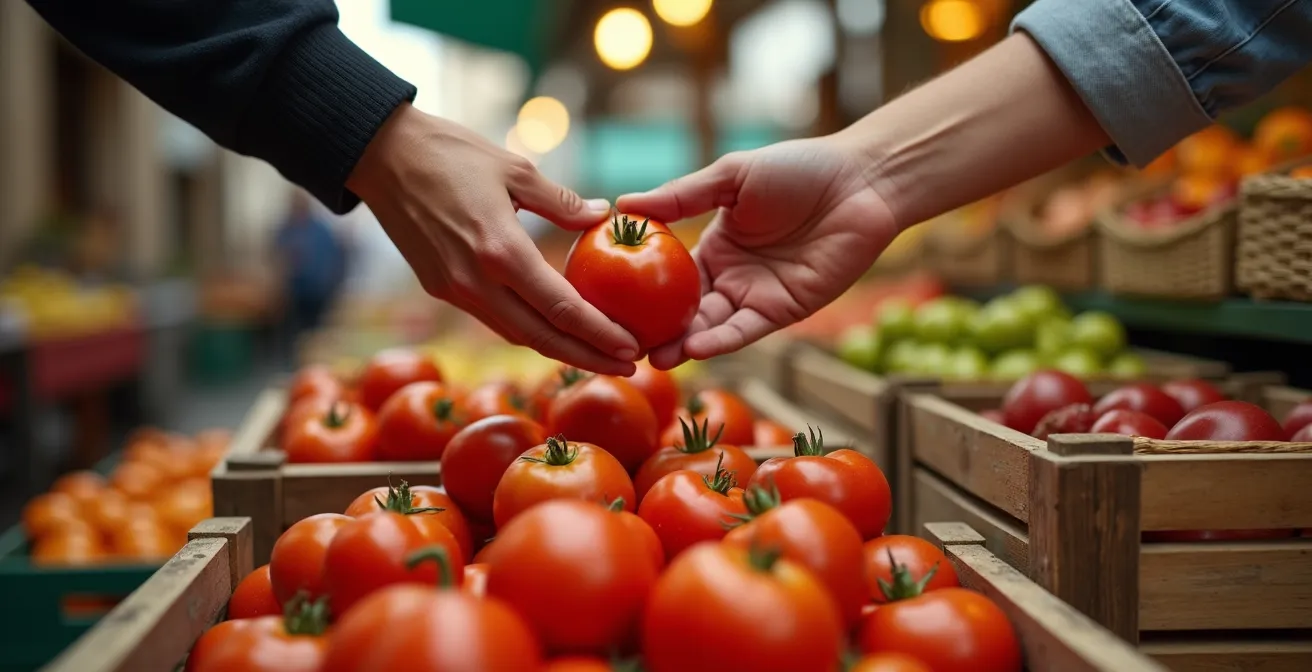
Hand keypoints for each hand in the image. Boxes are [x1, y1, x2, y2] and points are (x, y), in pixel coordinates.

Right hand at [347, 103, 638, 375]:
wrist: (380, 155)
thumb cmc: (451, 152)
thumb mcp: (515, 169)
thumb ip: (561, 202)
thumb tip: (603, 216)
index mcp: (500, 250)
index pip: (562, 308)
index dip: (600, 335)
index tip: (632, 349)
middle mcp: (476, 282)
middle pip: (542, 338)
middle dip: (588, 357)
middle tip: (630, 366)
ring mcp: (453, 290)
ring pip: (515, 335)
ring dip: (558, 349)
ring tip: (598, 353)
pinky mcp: (439, 289)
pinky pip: (493, 319)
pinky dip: (527, 330)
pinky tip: (554, 327)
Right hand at [617, 135, 898, 369]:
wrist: (861, 182)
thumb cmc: (799, 170)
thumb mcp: (732, 177)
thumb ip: (682, 196)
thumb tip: (624, 203)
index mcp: (714, 248)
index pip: (666, 278)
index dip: (639, 293)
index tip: (606, 305)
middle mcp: (731, 279)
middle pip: (684, 312)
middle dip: (655, 331)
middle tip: (622, 345)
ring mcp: (756, 298)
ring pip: (712, 328)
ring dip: (684, 344)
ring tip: (653, 356)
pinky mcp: (786, 311)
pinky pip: (747, 331)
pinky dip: (722, 340)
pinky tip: (696, 346)